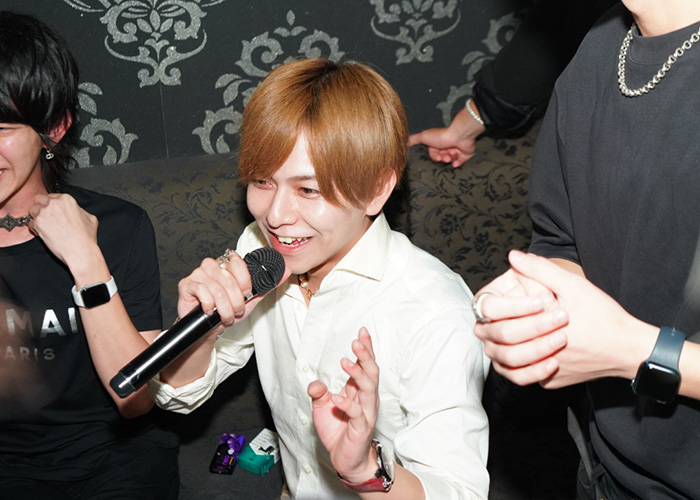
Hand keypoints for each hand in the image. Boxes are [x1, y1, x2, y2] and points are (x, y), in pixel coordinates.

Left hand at [28, 193, 98, 268]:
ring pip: (32, 210)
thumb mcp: (90, 218)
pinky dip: (35, 228)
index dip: (51, 204)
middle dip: (41, 207)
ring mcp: (44, 213)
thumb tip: (76, 211)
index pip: (51, 196)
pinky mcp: (37, 224)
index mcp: (67, 199)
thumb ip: (80, 210)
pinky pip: (30, 223)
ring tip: (45, 226)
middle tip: (47, 217)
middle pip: (39, 199)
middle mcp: (54, 203)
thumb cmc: (86, 237)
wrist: (80, 250)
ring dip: (36, 217)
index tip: (53, 211)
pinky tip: (44, 233)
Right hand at [177, 250, 290, 333]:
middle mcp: (211, 265)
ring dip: (223, 308)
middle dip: (236, 301)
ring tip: (224, 315)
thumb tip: (286, 271)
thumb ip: (268, 284)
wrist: (207, 329)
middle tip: (235, 311)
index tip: (246, 294)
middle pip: (228, 279)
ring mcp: (197, 273)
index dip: (244, 281)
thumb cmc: (226, 311)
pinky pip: (202, 292)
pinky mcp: (186, 284)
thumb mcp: (251, 298)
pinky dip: (209, 306)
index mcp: (226, 264)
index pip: (237, 262)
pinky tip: (208, 311)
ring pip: (217, 288)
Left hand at [307, 327, 379, 482]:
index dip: (365, 349)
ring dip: (358, 374)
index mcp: (359, 391)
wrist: (345, 459)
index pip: (366, 365)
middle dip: (365, 356)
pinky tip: (337, 397)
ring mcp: (366, 413)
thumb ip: (319, 393)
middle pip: (371, 373)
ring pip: (368, 389)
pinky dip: (347, 404)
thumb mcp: (322, 407)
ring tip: (345, 362)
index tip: (362, 331)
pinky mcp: (361, 428)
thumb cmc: (338, 431)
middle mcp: (366, 399)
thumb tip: (315, 383)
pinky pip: (357, 414)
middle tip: (356, 341)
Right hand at [407, 106, 484, 166]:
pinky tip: (456, 162)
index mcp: (438, 143)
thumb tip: (402, 141)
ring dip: (451, 157)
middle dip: (443, 157)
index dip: (435, 157)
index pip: (434, 155)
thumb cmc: (442, 136)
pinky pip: (460, 162)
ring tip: (453, 152)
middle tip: (446, 156)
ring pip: (451, 160)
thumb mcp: (424, 137)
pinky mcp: (465, 154)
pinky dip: (458, 162)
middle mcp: (447, 146)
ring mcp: (456, 150)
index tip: (438, 156)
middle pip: (442, 158)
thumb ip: (413, 139)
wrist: (460, 135)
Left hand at [476, 250, 651, 387]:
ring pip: (509, 363)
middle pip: (501, 344)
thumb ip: (539, 270)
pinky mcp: (552, 382)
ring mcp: (544, 374)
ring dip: (511, 344)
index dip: (506, 306)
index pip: (502, 320)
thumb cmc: (603, 316)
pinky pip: (527, 372)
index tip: (519, 299)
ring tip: (520, 327)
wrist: (628, 349)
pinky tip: (536, 343)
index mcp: (539, 331)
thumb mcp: (572, 285)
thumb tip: (514, 256)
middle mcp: (538, 358)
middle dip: (507, 324)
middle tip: (517, 313)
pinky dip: (527, 359)